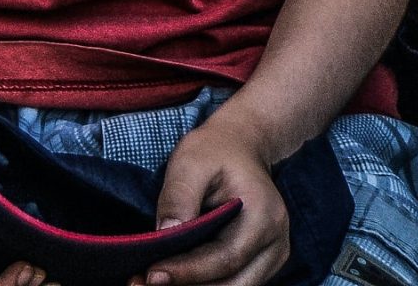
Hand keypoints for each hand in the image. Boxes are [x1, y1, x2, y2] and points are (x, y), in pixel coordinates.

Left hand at [139, 117, 288, 285]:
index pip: (225, 258)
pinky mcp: (260, 264)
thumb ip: (179, 196)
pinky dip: (203, 283)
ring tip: (151, 282)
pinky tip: (172, 276)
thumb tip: (165, 235)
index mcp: (264, 216)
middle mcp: (276, 245)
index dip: (188, 271)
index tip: (152, 276)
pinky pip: (232, 282)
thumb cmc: (214, 150)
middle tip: (142, 284)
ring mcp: (272, 258)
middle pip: (232, 284)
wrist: (241, 145)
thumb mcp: (191, 159)